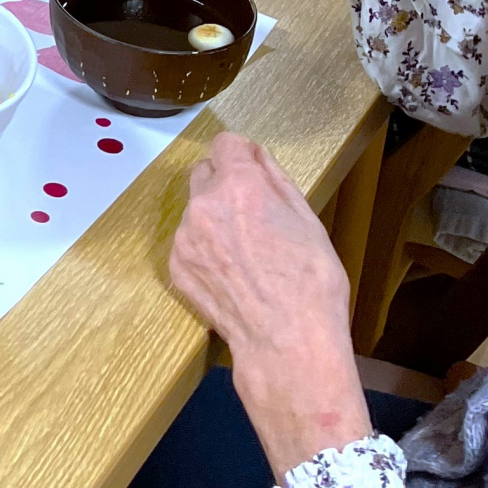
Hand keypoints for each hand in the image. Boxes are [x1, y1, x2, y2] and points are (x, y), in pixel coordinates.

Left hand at [169, 135, 370, 480]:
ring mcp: (185, 237)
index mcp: (240, 185)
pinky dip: (205, 250)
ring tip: (245, 254)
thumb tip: (256, 155)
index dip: (242, 155)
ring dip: (214, 219)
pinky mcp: (176, 266)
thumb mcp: (308, 221)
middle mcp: (204, 204)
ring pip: (196, 210)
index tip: (253, 171)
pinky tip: (231, 274)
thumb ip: (276, 180)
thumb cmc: (310, 284)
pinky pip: (188, 243)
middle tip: (252, 215)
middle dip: (224, 184)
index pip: (226, 143)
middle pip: (205, 173)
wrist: (287, 343)